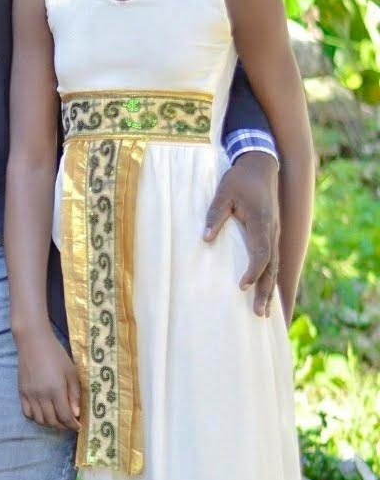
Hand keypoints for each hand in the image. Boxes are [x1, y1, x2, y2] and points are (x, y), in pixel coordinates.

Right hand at [15, 327, 81, 430]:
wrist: (33, 342)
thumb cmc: (56, 354)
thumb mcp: (71, 372)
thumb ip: (74, 394)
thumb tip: (76, 413)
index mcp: (56, 390)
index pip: (65, 416)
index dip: (73, 425)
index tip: (79, 426)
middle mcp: (41, 396)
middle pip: (52, 421)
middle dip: (63, 426)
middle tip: (70, 423)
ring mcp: (29, 395)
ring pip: (39, 420)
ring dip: (50, 424)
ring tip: (58, 419)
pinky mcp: (21, 393)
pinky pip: (27, 413)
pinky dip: (36, 418)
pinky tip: (43, 414)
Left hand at [204, 150, 279, 315]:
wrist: (260, 166)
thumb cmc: (239, 179)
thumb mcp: (223, 193)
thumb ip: (215, 214)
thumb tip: (205, 238)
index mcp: (261, 223)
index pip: (260, 253)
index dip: (253, 272)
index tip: (242, 287)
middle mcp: (272, 231)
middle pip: (271, 267)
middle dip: (265, 291)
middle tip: (259, 313)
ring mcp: (274, 233)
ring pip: (275, 266)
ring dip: (269, 289)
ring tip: (264, 313)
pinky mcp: (271, 234)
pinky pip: (273, 260)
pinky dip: (270, 279)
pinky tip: (266, 293)